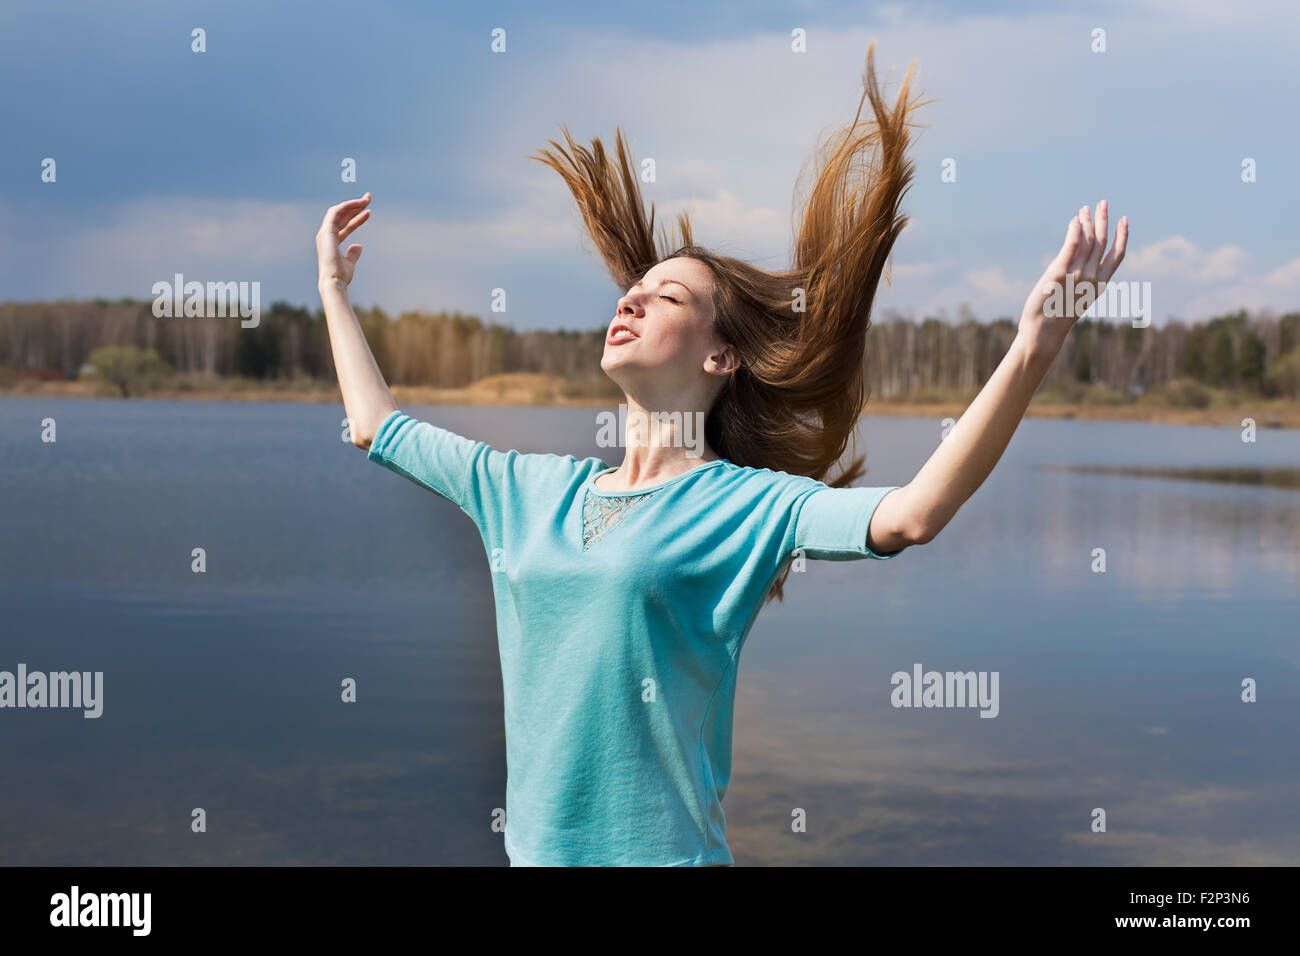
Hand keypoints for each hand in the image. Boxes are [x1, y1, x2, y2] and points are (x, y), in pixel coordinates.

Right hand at [317, 193, 371, 286]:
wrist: (333, 282)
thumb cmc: (340, 276)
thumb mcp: (350, 264)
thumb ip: (353, 254)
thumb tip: (359, 246)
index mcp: (331, 242)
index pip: (346, 226)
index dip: (357, 219)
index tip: (369, 212)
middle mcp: (326, 235)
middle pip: (342, 216)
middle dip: (355, 207)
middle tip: (368, 198)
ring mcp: (325, 232)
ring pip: (339, 211)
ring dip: (352, 204)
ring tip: (367, 199)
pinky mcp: (326, 231)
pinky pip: (336, 212)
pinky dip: (347, 206)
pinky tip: (359, 203)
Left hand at [1018, 200, 1127, 359]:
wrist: (1043, 333)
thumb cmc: (1056, 318)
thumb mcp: (1075, 298)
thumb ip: (1081, 280)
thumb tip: (1081, 268)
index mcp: (1099, 285)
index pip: (1116, 255)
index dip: (1122, 236)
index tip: (1125, 220)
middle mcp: (1090, 278)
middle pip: (1101, 242)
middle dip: (1104, 220)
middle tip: (1103, 203)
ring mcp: (1075, 275)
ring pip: (1087, 241)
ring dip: (1087, 222)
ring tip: (1085, 208)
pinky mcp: (1058, 273)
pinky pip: (1070, 247)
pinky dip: (1074, 232)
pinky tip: (1075, 220)